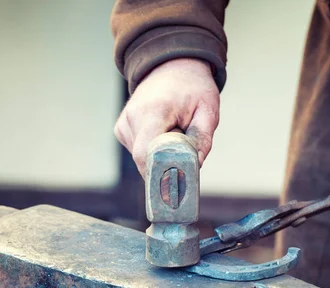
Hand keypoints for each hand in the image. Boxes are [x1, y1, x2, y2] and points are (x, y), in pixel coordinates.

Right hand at [114, 58, 219, 177]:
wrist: (172, 65)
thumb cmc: (193, 88)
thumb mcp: (208, 110)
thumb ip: (202, 140)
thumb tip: (194, 167)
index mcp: (154, 112)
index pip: (145, 154)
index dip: (159, 172)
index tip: (175, 180)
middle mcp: (133, 117)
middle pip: (143, 159)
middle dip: (164, 164)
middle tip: (183, 148)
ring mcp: (124, 123)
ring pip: (141, 158)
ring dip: (159, 155)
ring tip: (173, 131)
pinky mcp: (121, 128)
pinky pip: (137, 151)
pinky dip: (152, 149)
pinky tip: (162, 131)